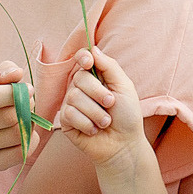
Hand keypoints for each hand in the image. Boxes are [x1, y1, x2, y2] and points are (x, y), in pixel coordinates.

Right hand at [0, 61, 35, 173]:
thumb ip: (3, 71)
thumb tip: (16, 73)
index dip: (15, 94)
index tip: (27, 90)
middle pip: (9, 118)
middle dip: (27, 108)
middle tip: (29, 104)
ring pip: (17, 135)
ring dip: (30, 124)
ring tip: (25, 117)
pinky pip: (21, 153)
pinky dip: (30, 141)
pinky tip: (24, 133)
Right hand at [52, 49, 151, 170]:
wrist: (123, 144)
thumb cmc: (127, 116)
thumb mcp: (124, 87)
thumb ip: (109, 66)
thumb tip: (93, 48)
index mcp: (96, 76)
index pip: (82, 59)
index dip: (82, 58)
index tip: (88, 62)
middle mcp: (81, 87)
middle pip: (78, 78)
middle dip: (98, 93)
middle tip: (111, 104)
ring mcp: (71, 104)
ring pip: (74, 97)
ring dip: (96, 112)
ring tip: (105, 122)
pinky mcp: (65, 120)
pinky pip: (69, 114)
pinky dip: (87, 123)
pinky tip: (94, 130)